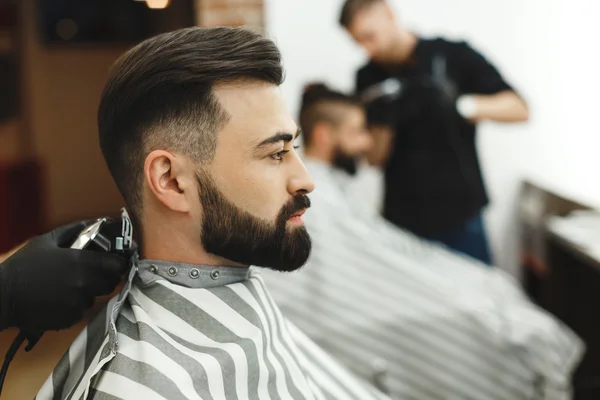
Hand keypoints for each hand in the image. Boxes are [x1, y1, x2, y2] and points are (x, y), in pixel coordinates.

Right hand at [0, 220, 127, 331]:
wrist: (3, 295)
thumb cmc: (24, 265)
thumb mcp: (48, 241)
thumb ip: (76, 230)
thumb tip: (99, 221)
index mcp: (81, 263)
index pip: (117, 265)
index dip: (119, 263)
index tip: (116, 261)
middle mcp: (84, 285)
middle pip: (111, 283)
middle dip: (107, 277)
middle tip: (94, 272)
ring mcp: (77, 304)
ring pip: (96, 297)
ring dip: (90, 291)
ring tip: (72, 285)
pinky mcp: (70, 319)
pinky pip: (82, 311)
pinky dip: (76, 305)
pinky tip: (61, 298)